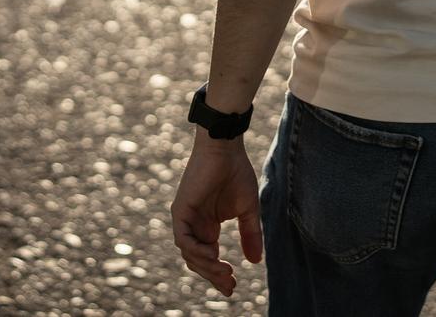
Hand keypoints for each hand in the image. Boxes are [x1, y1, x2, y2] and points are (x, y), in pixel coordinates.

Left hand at [170, 135, 262, 295]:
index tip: (233, 288)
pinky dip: (196, 251)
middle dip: (213, 276)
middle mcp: (194, 225)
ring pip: (189, 254)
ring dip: (207, 267)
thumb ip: (250, 234)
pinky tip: (213, 255)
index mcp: (207, 226)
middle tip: (231, 287)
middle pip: (198, 261)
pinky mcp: (180, 211)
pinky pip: (183, 239)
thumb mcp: (248, 209)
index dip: (218, 275)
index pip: (208, 258)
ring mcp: (185, 219)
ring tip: (226, 272)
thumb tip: (255, 262)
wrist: (226, 148)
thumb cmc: (236, 173)